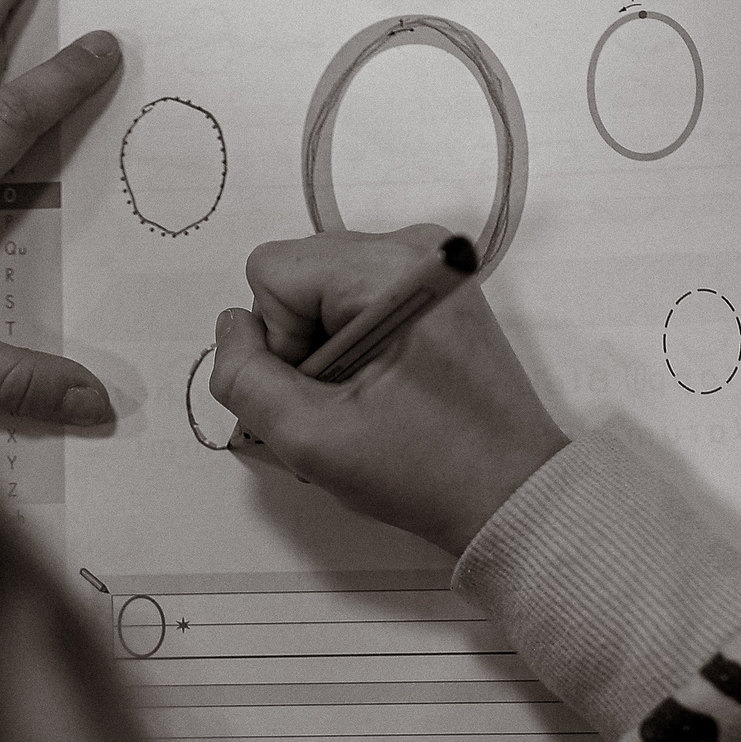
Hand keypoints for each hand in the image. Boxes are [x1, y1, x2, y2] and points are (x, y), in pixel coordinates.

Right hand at [209, 226, 568, 555]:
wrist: (509, 495)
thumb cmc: (421, 471)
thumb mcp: (309, 437)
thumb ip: (244, 376)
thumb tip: (231, 328)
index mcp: (390, 267)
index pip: (271, 272)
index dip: (276, 340)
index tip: (321, 391)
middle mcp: (413, 247)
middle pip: (297, 277)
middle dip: (299, 344)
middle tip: (342, 403)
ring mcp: (428, 266)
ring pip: (320, 293)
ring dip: (323, 352)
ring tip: (362, 402)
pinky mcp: (435, 292)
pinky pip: (353, 304)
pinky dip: (350, 349)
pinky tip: (379, 391)